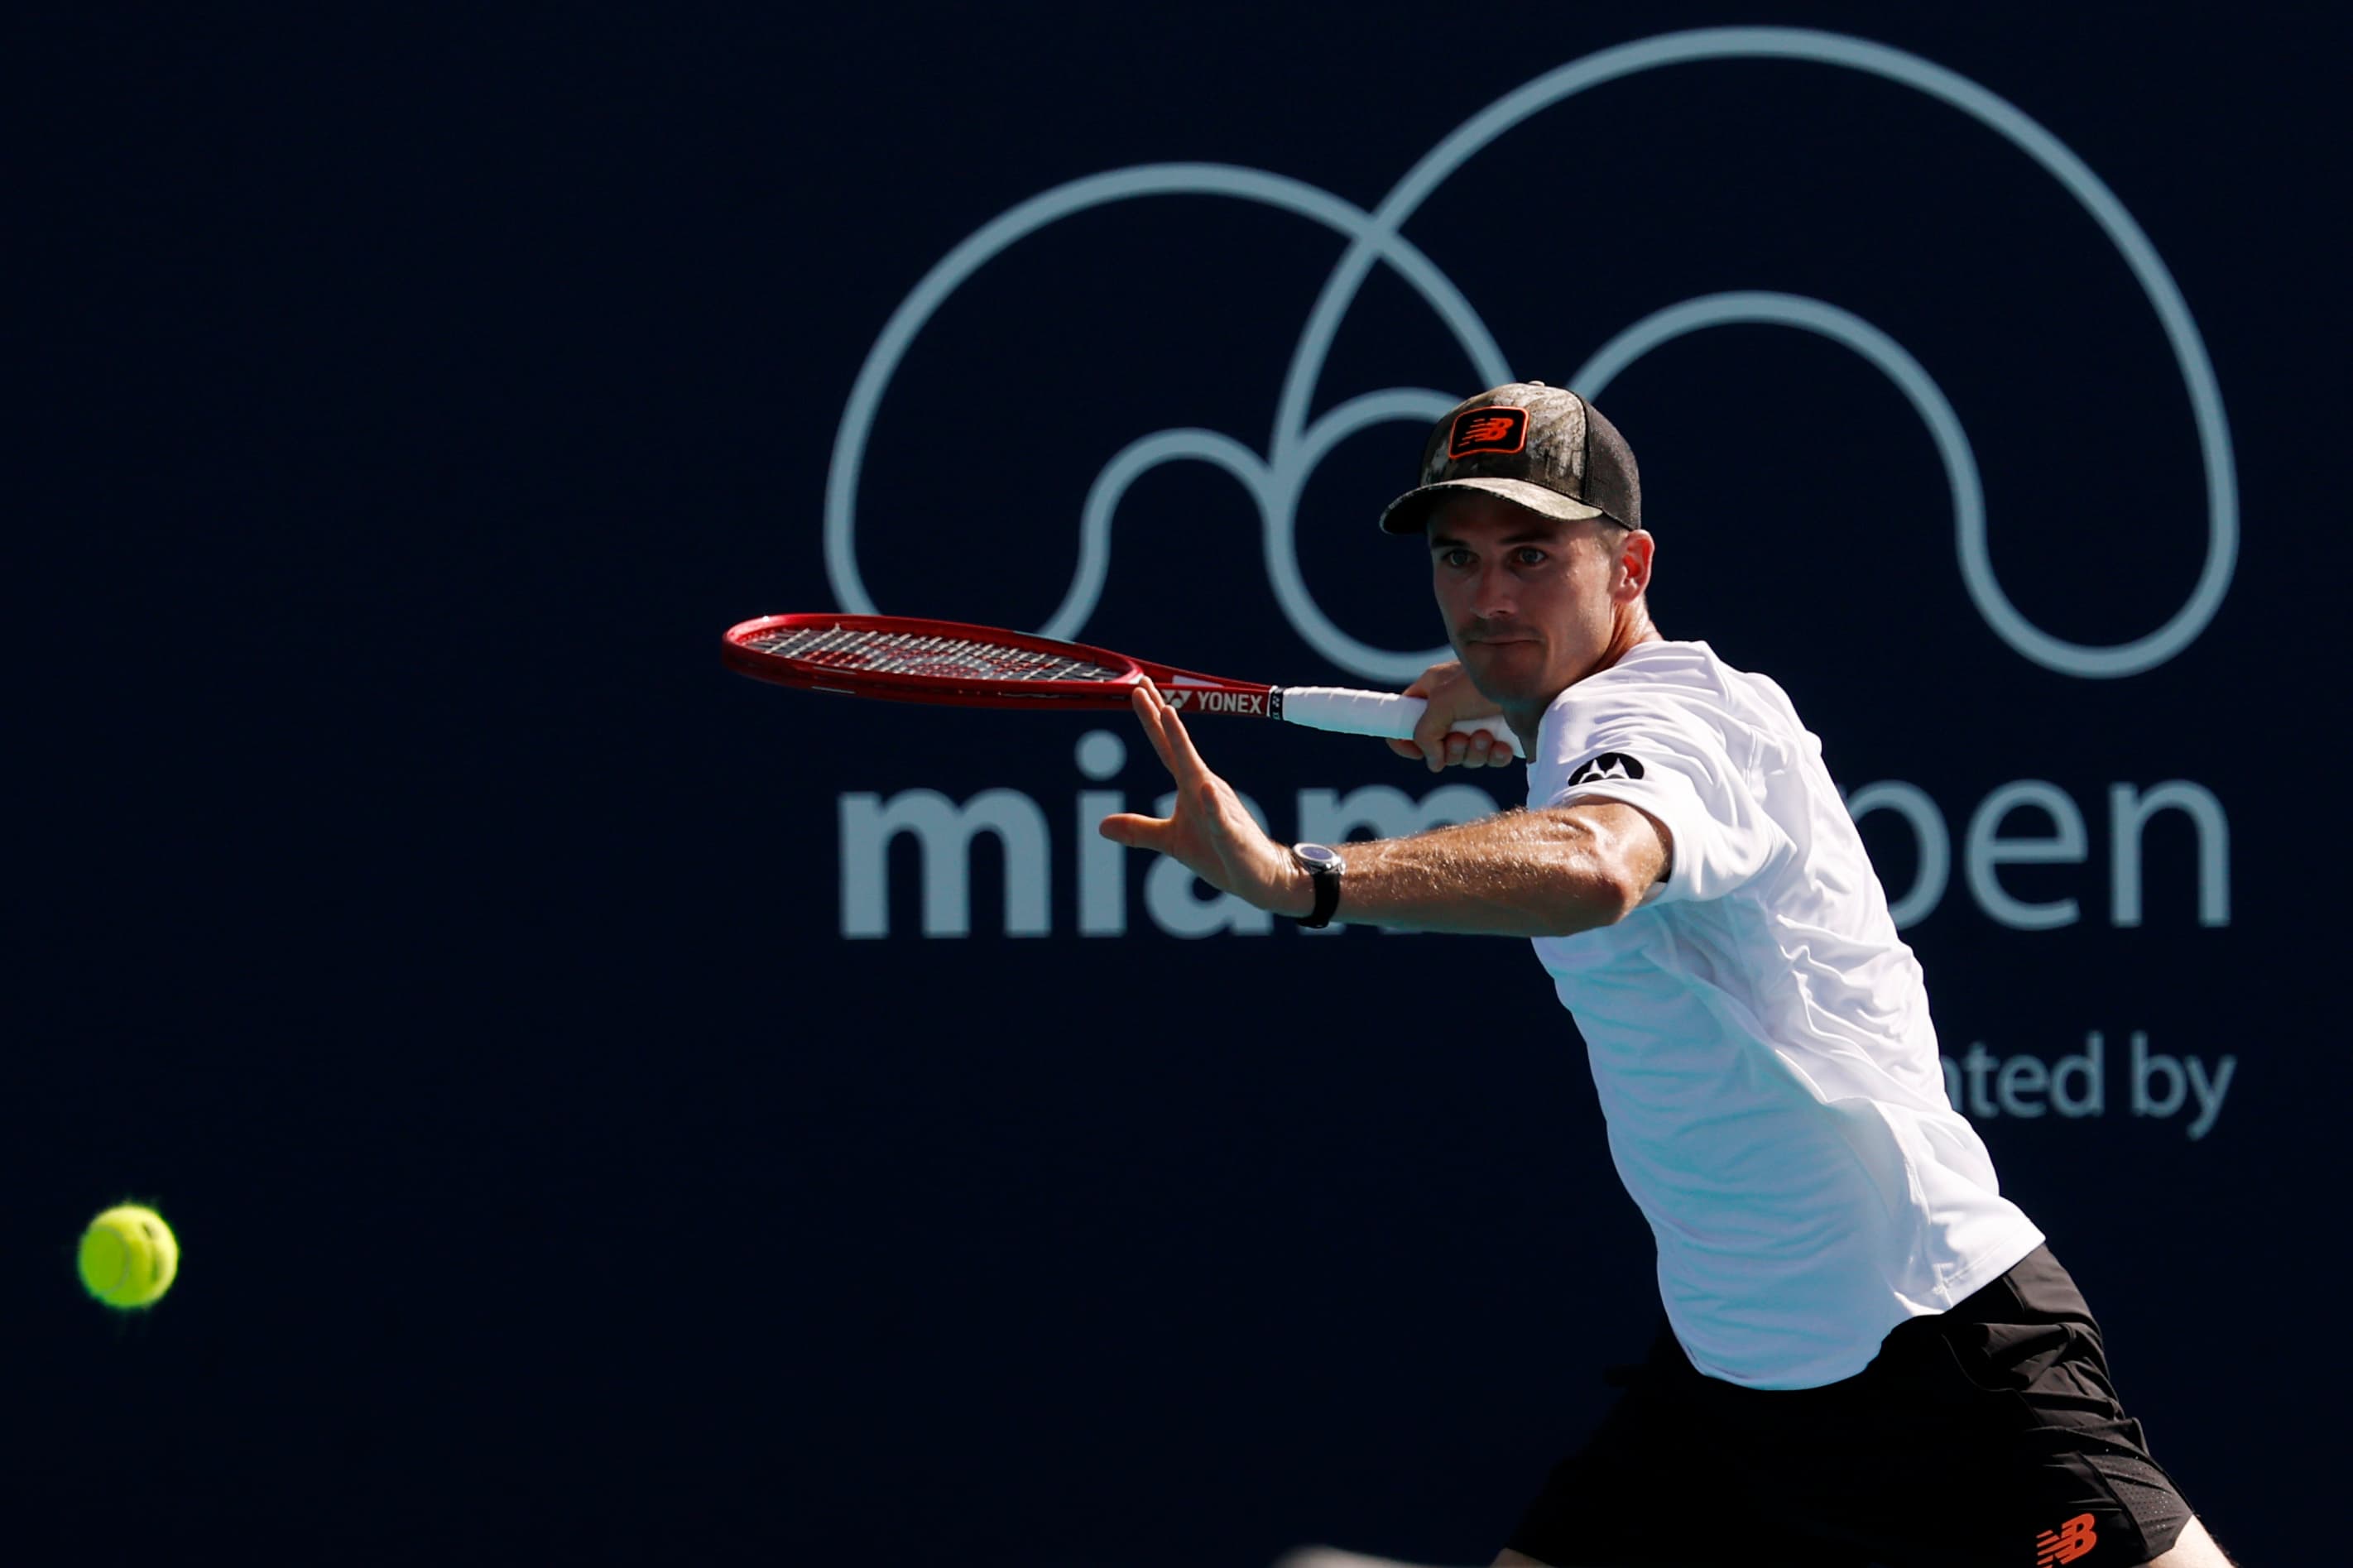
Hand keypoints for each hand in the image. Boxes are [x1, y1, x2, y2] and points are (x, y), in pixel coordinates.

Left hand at [1097, 681, 1310, 914]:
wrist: (1257, 875)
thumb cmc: (1216, 851)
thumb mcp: (1170, 841)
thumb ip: (1139, 830)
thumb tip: (1102, 825)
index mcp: (1191, 785)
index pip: (1167, 747)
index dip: (1152, 719)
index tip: (1139, 689)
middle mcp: (1206, 787)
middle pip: (1180, 748)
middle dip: (1163, 716)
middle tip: (1144, 685)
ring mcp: (1220, 809)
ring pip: (1199, 773)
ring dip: (1183, 744)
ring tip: (1168, 714)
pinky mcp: (1231, 835)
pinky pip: (1220, 818)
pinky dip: (1212, 805)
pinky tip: (1205, 789)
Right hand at [1384, 660, 1514, 772]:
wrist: (1536, 684)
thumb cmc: (1484, 683)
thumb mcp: (1443, 701)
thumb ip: (1425, 732)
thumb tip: (1433, 762)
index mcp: (1434, 689)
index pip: (1405, 715)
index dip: (1406, 738)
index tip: (1417, 753)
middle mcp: (1454, 706)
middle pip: (1437, 745)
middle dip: (1451, 749)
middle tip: (1461, 739)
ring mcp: (1479, 721)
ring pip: (1464, 755)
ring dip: (1473, 752)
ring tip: (1486, 736)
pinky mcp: (1502, 735)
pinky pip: (1489, 759)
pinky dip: (1495, 756)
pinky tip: (1503, 745)